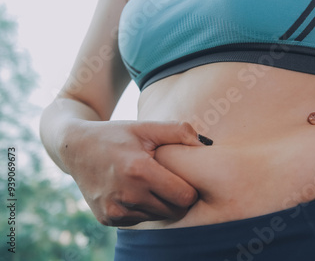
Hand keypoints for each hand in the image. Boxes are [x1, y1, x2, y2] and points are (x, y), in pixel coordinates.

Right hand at [62, 120, 206, 225]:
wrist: (76, 148)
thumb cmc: (117, 135)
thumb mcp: (146, 126)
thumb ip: (179, 131)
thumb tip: (205, 145)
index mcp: (139, 171)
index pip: (184, 196)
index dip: (190, 188)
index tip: (185, 177)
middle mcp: (126, 195)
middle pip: (174, 210)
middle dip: (178, 197)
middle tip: (170, 180)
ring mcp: (115, 210)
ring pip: (158, 217)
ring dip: (160, 203)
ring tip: (151, 182)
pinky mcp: (107, 219)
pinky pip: (139, 220)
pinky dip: (143, 208)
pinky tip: (135, 190)